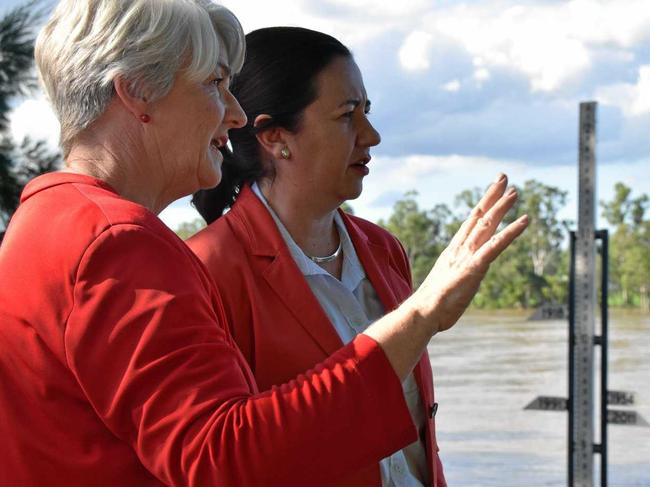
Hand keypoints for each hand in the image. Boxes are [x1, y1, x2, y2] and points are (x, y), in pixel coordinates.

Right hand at [407, 174, 527, 333]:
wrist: (423, 313)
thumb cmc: (433, 305)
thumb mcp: (447, 285)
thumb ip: (454, 277)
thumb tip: (455, 281)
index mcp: (455, 252)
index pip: (470, 222)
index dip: (483, 205)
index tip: (492, 191)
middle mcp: (461, 249)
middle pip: (478, 216)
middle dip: (492, 196)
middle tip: (503, 177)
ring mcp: (467, 256)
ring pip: (487, 226)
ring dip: (502, 208)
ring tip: (515, 192)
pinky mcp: (474, 267)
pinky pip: (496, 245)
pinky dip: (512, 231)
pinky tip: (525, 220)